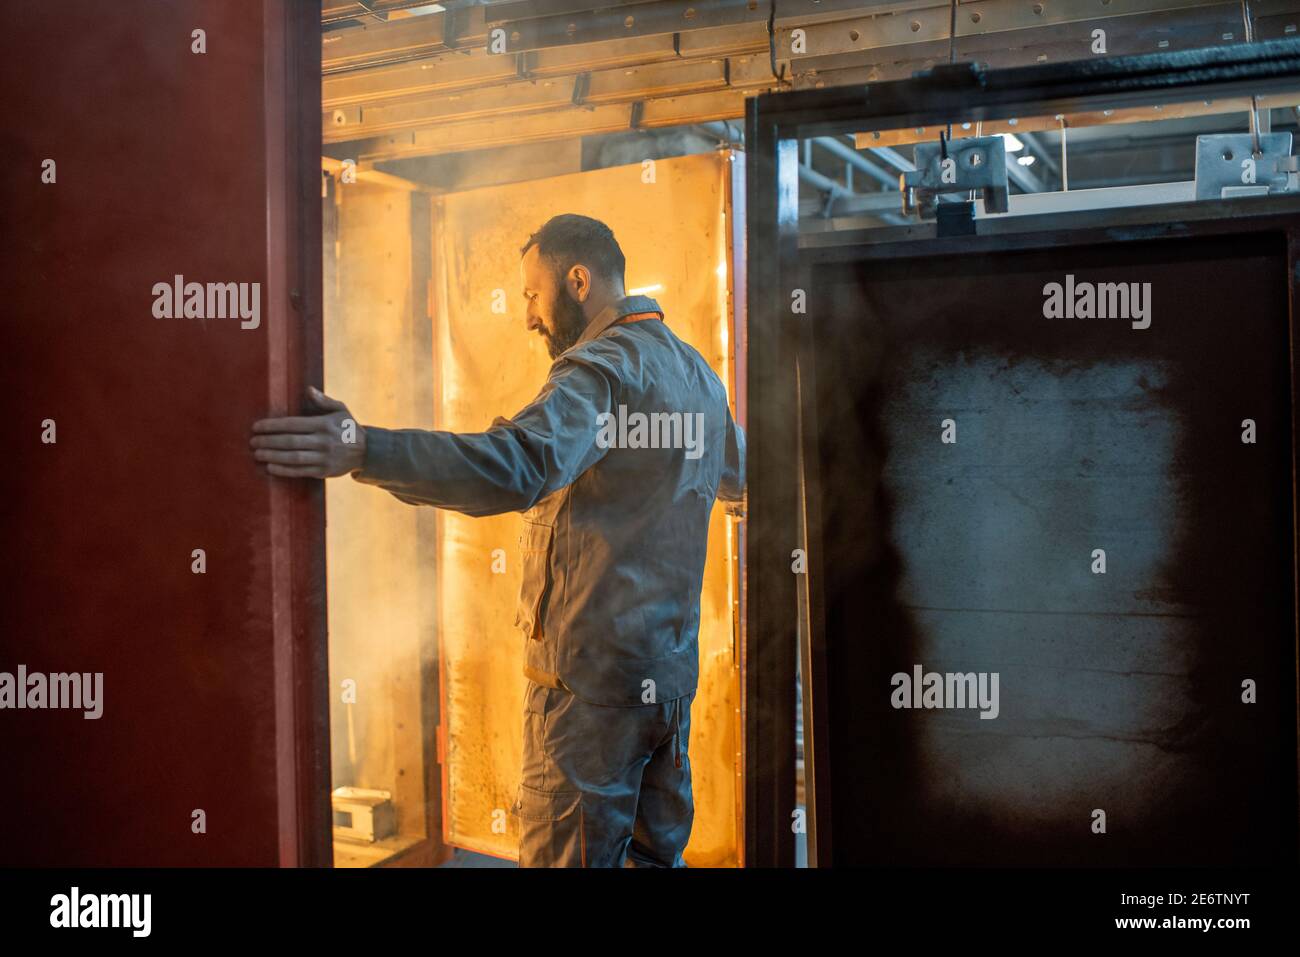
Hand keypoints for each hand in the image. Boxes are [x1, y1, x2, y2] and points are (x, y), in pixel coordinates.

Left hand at [250, 386, 366, 477]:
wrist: (368, 452)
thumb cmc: (349, 428)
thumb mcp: (341, 410)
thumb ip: (323, 400)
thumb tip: (308, 389)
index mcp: (324, 424)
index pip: (293, 424)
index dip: (273, 426)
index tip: (256, 427)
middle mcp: (324, 441)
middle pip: (290, 442)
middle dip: (268, 442)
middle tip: (253, 442)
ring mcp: (324, 458)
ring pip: (294, 457)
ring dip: (273, 456)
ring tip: (257, 454)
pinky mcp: (324, 472)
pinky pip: (301, 471)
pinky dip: (284, 470)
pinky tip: (271, 467)